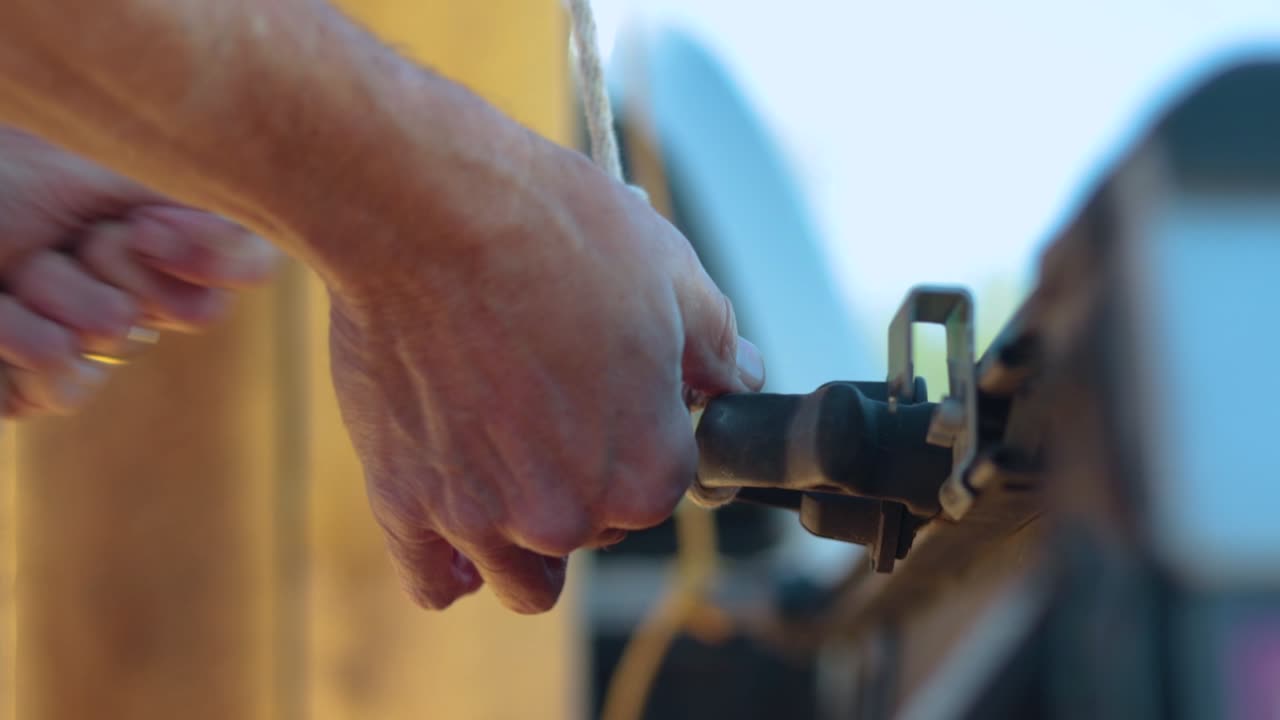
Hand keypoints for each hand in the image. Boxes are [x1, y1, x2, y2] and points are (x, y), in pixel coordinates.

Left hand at [0, 128, 277, 414]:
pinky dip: (26, 347)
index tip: (147, 226)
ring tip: (14, 273)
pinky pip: (58, 386)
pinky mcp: (19, 383)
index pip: (236, 268)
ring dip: (59, 302)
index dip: (203, 258)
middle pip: (168, 310)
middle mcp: (123, 287)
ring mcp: (71, 335)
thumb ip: (202, 210)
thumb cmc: (10, 165)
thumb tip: (260, 270)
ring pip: (112, 350)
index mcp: (155, 234)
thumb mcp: (113, 164)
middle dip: (110, 267)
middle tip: (61, 239)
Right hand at [326, 129, 764, 612]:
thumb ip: (717, 347)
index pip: (666, 487)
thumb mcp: (670, 275)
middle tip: (554, 404)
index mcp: (646, 471)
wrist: (427, 211)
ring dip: (527, 541)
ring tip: (511, 472)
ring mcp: (481, 520)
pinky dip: (448, 564)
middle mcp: (569, 515)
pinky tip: (454, 530)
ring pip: (524, 579)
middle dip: (586, 480)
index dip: (648, 438)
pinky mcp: (404, 504)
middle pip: (595, 528)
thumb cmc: (553, 234)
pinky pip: (434, 581)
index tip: (622, 404)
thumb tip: (740, 377)